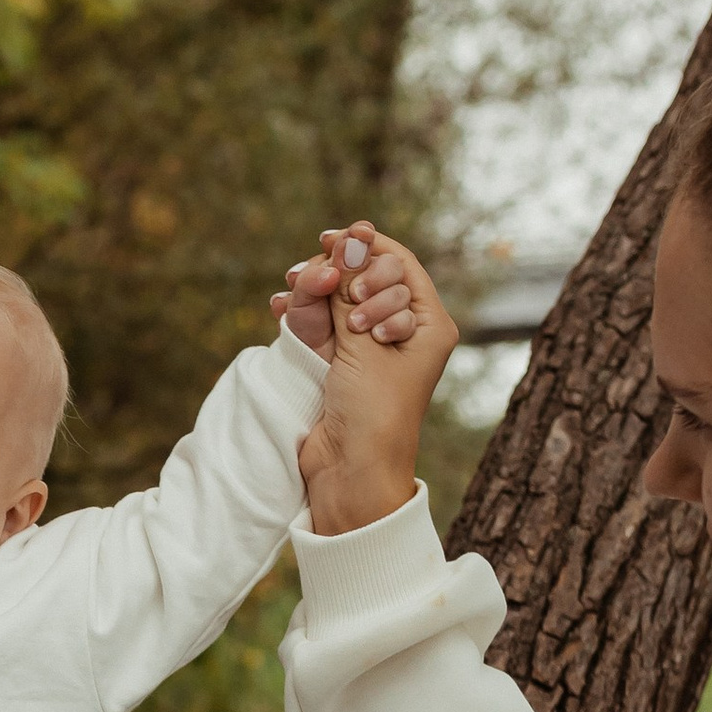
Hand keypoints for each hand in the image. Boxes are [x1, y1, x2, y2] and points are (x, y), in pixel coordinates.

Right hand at [290, 219, 459, 533]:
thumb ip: (350, 292)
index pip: (400, 263)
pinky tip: (281, 304)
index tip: (332, 243)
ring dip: (318, 289)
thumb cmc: (373, 413)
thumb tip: (349, 240)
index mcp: (430, 323)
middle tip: (323, 287)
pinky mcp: (346, 360)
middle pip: (371, 275)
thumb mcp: (363, 345)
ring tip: (292, 288)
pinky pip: (326, 321)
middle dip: (343, 274)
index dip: (366, 249)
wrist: (352, 471)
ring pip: (343, 296)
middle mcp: (406, 329)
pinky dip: (305, 311)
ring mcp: (373, 344)